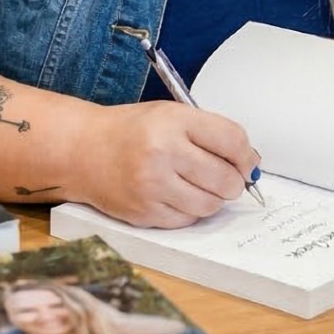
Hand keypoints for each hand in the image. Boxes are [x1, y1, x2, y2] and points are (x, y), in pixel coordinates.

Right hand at [72, 101, 257, 227]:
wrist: (83, 150)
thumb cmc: (131, 130)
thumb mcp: (171, 114)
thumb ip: (210, 133)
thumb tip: (250, 163)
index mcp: (174, 121)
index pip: (233, 141)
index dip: (247, 156)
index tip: (247, 162)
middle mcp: (163, 152)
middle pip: (226, 179)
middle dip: (234, 181)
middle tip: (226, 177)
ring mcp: (153, 186)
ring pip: (210, 205)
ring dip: (213, 198)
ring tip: (199, 184)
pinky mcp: (145, 213)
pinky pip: (188, 220)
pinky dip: (190, 210)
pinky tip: (178, 194)